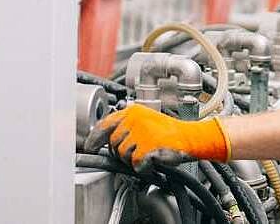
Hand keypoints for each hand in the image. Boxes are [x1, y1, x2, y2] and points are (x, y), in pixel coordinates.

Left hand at [84, 104, 230, 169]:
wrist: (190, 137)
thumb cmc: (169, 131)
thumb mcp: (145, 120)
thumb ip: (125, 125)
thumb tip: (104, 139)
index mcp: (132, 111)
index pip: (104, 125)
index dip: (94, 138)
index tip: (89, 147)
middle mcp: (134, 119)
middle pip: (113, 144)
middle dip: (121, 153)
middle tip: (136, 153)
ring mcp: (141, 133)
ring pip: (123, 156)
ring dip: (133, 160)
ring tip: (147, 154)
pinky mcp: (147, 147)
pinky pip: (136, 164)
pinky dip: (143, 168)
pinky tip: (152, 161)